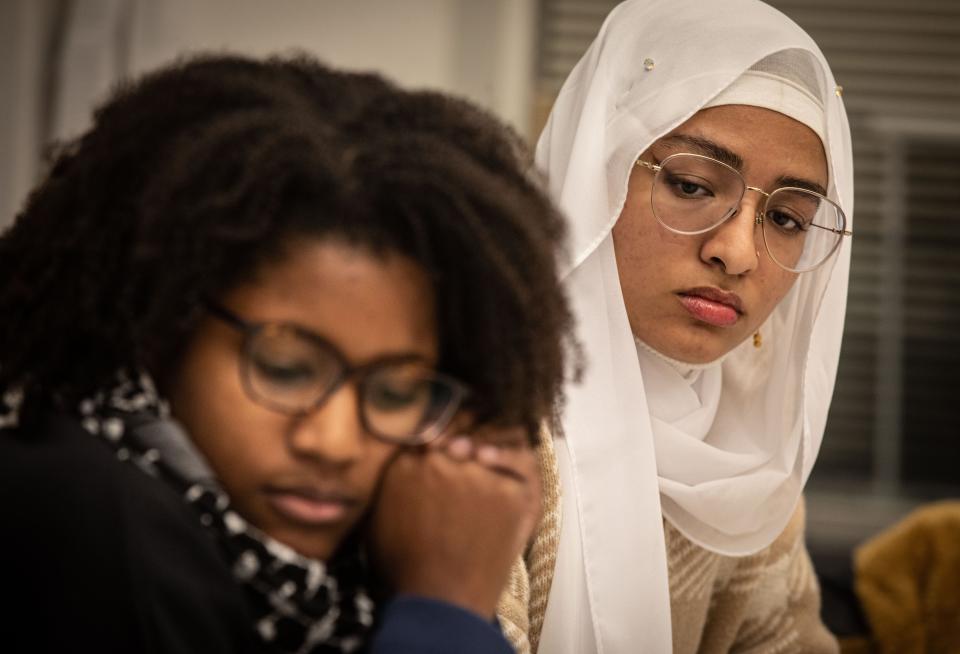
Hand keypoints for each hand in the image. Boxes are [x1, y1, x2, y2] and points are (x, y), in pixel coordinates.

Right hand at [368, 426, 541, 618]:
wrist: (439, 601)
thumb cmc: (404, 567)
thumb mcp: (379, 517)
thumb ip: (393, 480)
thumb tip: (407, 457)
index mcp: (408, 461)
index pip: (431, 427)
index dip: (442, 431)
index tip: (447, 440)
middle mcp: (444, 458)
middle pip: (462, 431)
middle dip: (466, 437)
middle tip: (469, 448)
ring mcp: (480, 473)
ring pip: (491, 443)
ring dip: (490, 448)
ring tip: (487, 460)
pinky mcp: (510, 492)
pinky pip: (520, 465)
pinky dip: (515, 467)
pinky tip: (507, 477)